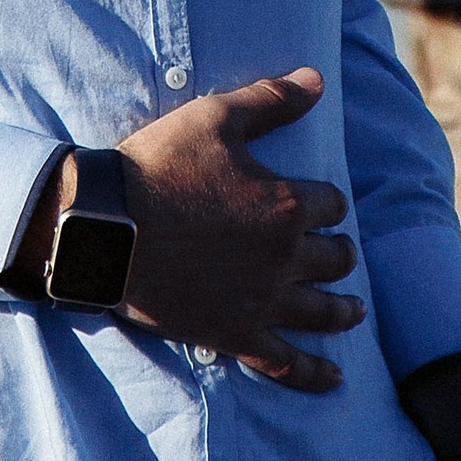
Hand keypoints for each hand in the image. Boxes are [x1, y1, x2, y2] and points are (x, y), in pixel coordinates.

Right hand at [5, 69, 363, 389]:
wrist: (104, 227)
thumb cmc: (158, 166)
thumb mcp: (214, 117)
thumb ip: (270, 99)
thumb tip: (317, 80)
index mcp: (286, 204)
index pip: (331, 203)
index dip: (325, 200)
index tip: (316, 200)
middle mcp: (285, 257)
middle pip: (335, 257)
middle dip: (338, 252)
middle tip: (336, 253)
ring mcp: (262, 301)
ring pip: (322, 310)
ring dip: (343, 310)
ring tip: (355, 312)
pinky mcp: (236, 335)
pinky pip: (286, 363)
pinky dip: (313, 374)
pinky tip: (334, 379)